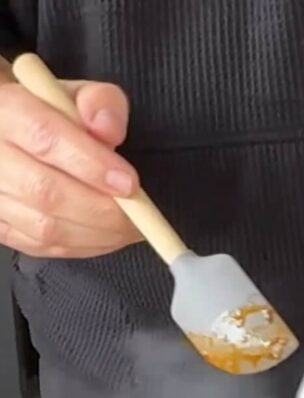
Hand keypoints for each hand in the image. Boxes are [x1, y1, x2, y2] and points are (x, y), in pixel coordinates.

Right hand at [0, 76, 140, 257]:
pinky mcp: (1, 228)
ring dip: (98, 235)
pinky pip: (44, 248)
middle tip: (142, 216)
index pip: (44, 138)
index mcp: (6, 110)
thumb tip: (108, 128)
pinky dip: (85, 247)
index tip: (129, 183)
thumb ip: (100, 103)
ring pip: (45, 228)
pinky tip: (107, 237)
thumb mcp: (78, 95)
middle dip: (103, 211)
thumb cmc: (51, 115)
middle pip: (45, 192)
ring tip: (131, 229)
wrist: (14, 136)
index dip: (91, 164)